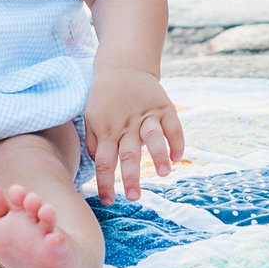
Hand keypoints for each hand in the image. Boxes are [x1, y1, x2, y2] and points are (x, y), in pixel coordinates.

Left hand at [84, 69, 182, 204]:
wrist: (123, 66)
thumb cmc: (104, 97)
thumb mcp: (90, 116)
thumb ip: (93, 142)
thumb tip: (98, 164)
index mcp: (107, 130)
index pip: (104, 162)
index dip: (105, 183)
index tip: (109, 201)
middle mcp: (127, 125)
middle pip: (128, 154)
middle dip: (131, 177)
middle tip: (134, 197)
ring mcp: (146, 115)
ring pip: (153, 138)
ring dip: (158, 156)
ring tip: (164, 173)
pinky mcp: (163, 106)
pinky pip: (173, 125)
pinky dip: (177, 141)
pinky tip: (178, 157)